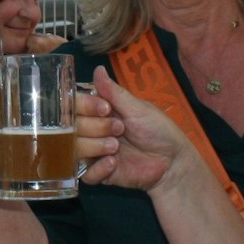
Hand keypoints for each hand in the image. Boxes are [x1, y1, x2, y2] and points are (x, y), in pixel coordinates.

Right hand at [77, 67, 200, 191]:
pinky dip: (97, 168)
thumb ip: (114, 92)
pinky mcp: (100, 173)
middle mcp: (91, 130)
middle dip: (94, 127)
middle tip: (119, 129)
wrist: (172, 161)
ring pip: (73, 150)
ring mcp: (94, 152)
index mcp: (98, 111)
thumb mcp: (137, 108)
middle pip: (71, 128)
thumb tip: (98, 69)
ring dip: (94, 146)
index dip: (84, 106)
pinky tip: (113, 163)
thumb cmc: (158, 130)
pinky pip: (85, 174)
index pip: (74, 105)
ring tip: (116, 146)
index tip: (106, 109)